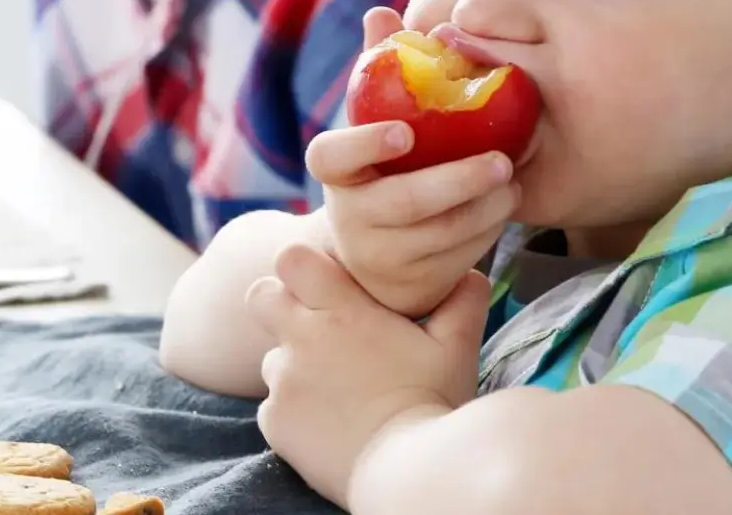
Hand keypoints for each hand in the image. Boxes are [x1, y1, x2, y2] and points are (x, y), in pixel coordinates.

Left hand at [246, 243, 490, 508]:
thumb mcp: (456, 346)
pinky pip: (273, 405)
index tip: (328, 285)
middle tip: (320, 329)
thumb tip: (470, 274)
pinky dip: (295, 411)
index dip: (305, 268)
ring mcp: (283, 383)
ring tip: (339, 389)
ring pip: (272, 357)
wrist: (411, 471)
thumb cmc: (435, 402)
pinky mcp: (274, 423)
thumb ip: (460, 301)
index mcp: (341, 310)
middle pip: (261, 297)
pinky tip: (331, 423)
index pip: (291, 259)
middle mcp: (302, 339)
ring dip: (295, 365)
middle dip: (282, 306)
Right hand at [310, 7, 520, 317]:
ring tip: (512, 180)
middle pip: (402, 203)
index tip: (405, 131)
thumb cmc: (384, 169)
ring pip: (439, 235)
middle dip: (455, 182)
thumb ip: (379, 68)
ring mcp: (381, 256)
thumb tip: (380, 13)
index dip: (364, 144)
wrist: (376, 255)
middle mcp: (351, 218)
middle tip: (500, 161)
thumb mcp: (376, 122)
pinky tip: (505, 205)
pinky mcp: (414, 281)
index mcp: (337, 174)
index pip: (330, 156)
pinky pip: (457, 258)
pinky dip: (487, 230)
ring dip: (483, 207)